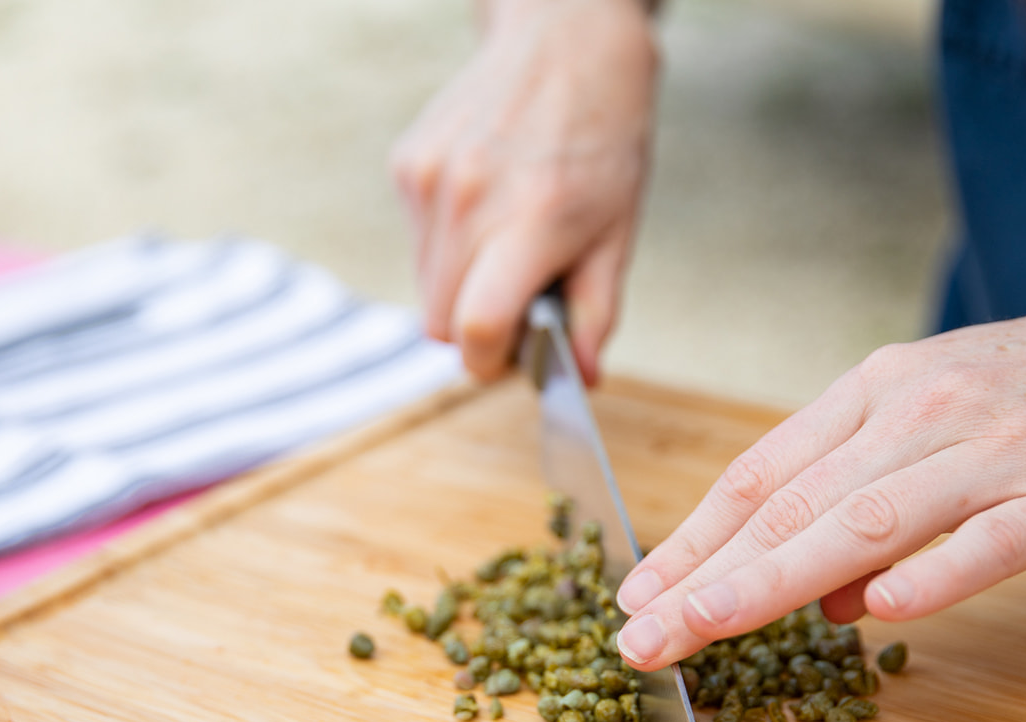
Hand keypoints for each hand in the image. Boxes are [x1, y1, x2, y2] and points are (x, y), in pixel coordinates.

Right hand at [389, 0, 658, 383]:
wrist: (565, 41)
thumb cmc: (603, 138)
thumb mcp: (619, 231)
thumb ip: (597, 311)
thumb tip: (582, 376)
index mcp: (530, 222)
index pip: (477, 328)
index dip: (489, 362)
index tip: (509, 359)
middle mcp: (469, 201)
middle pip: (440, 321)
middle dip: (475, 331)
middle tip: (518, 305)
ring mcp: (429, 181)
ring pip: (424, 286)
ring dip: (459, 287)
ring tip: (506, 241)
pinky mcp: (406, 164)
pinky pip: (416, 242)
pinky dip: (446, 246)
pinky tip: (485, 204)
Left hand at [612, 275, 1025, 669]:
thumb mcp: (936, 421)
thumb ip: (866, 501)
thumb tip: (813, 597)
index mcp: (876, 392)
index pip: (760, 475)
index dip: (691, 538)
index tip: (635, 592)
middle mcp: (920, 414)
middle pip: (792, 506)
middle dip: (704, 577)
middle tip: (640, 635)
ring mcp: (994, 451)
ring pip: (864, 522)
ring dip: (772, 582)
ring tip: (706, 628)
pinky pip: (988, 540)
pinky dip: (931, 574)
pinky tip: (873, 616)